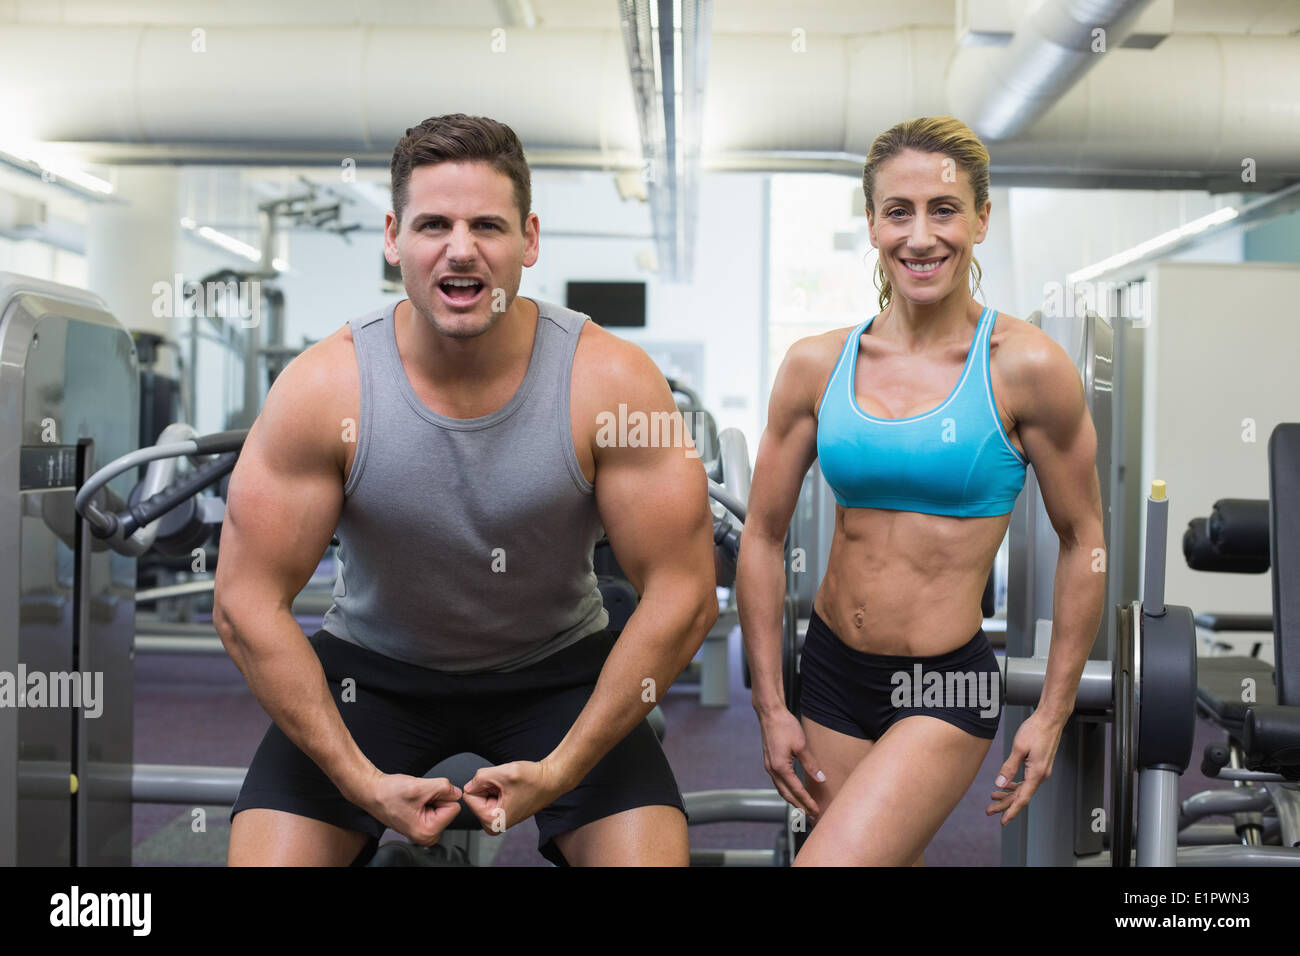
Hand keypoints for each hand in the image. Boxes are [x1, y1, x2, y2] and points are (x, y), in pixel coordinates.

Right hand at [360, 772, 463, 845]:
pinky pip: (436, 805)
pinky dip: (427, 798)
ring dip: (430, 797)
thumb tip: (457, 792)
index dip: (440, 796)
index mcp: (428, 831)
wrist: (373, 792)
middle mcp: (428, 835)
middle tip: (417, 798)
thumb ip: (445, 788)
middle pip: (449, 807)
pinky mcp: (424, 822)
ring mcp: (426, 830)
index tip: (423, 797)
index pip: (454, 807)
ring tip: (414, 799)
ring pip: (443, 805)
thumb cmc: (389, 793)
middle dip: (435, 797)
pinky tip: (414, 801)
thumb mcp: (421, 786)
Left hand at [461, 760, 565, 835]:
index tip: (502, 785)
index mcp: (492, 821)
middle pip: (475, 796)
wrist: (551, 780)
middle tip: (508, 786)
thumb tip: (468, 785)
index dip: (484, 784)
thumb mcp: (503, 773)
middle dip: (489, 785)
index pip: (469, 795)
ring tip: (511, 787)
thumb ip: (479, 777)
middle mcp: (493, 825)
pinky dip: (498, 787)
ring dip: (494, 785)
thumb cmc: (534, 780)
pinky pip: (489, 795)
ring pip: (481, 794)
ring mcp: (497, 820)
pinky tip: (512, 789)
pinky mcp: (500, 813)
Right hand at [757, 708, 823, 821]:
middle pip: (786, 794)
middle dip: (799, 806)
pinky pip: (778, 781)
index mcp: (780, 767)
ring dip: (792, 800)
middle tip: (811, 815)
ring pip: (781, 789)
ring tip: (803, 807)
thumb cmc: (784, 726)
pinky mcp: (770, 761)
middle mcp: (772, 769)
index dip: (807, 801)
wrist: (770, 713)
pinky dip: (786, 790)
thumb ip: (810, 764)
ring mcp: (769, 766)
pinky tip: (793, 791)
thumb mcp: (801, 746)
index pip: (796, 790)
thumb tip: (820, 778)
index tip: (816, 810)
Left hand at [987, 710, 1065, 824]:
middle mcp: (1041, 775)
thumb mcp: (1018, 748)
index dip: (1011, 810)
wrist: (1050, 719)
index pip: (1022, 798)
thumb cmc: (1036, 730)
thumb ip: (1009, 767)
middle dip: (1005, 804)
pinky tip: (1005, 784)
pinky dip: (1015, 784)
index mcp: (1037, 773)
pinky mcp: (1039, 765)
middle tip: (989, 810)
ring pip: (1023, 788)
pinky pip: (1026, 780)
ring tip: (993, 797)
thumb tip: (1000, 784)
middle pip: (1021, 795)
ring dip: (1008, 794)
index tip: (1002, 820)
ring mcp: (1041, 770)